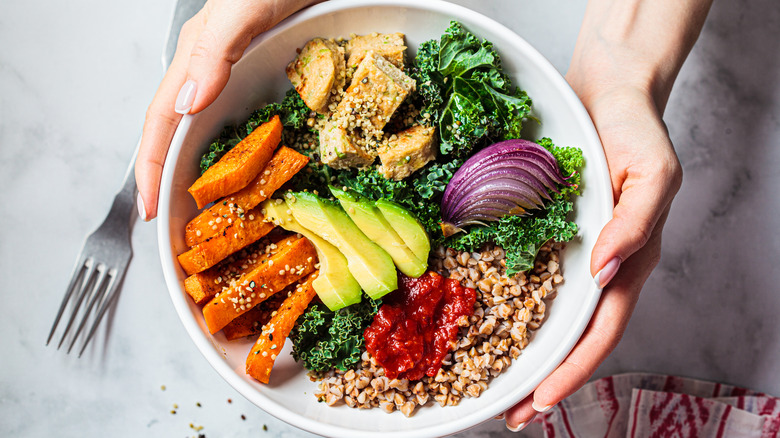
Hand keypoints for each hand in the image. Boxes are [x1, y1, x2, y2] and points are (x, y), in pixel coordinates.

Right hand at [134, 0, 318, 219]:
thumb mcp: (243, 10)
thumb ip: (214, 51)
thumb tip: (189, 104)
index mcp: (198, 57)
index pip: (164, 122)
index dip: (153, 167)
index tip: (149, 211)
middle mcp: (214, 71)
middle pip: (183, 135)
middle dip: (173, 181)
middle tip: (175, 227)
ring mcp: (241, 76)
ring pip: (213, 134)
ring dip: (209, 173)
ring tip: (210, 213)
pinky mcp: (269, 77)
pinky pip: (247, 125)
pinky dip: (245, 156)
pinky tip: (254, 174)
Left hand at [502, 0, 711, 428]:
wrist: (608, 91)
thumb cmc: (636, 129)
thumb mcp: (652, 173)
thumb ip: (635, 224)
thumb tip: (606, 273)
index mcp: (627, 261)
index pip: (600, 330)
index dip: (571, 370)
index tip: (538, 402)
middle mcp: (597, 265)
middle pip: (570, 335)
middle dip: (541, 379)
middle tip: (506, 414)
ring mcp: (570, 251)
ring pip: (546, 313)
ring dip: (520, 351)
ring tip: (489, 382)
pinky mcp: (544, 231)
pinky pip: (524, 274)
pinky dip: (506, 302)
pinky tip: (478, 316)